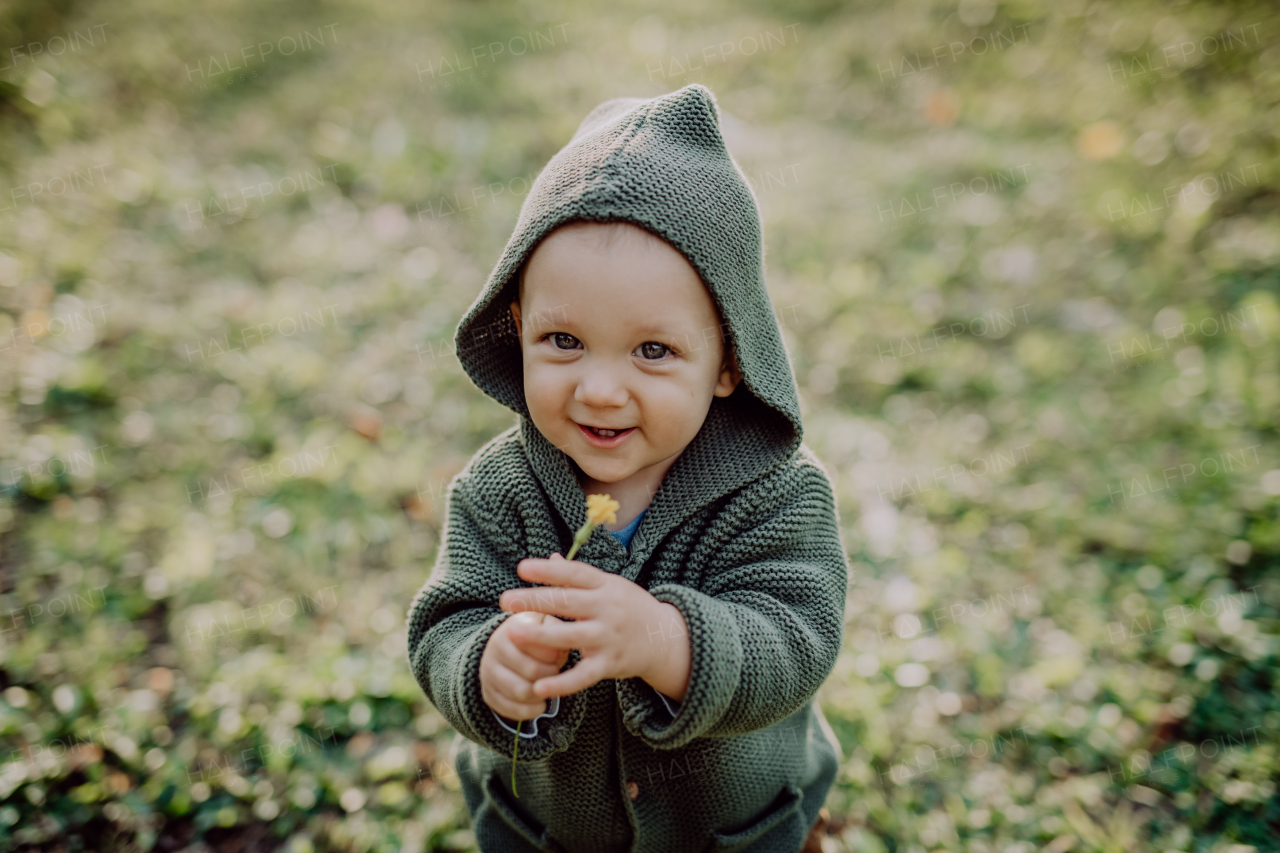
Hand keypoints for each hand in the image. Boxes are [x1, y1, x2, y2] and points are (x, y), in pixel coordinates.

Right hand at [480, 611, 570, 720]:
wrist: (509, 650)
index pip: (538, 646)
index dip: (555, 654)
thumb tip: (562, 645)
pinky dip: (532, 710)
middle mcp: (494, 649)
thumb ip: (556, 630)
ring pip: (522, 692)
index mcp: (511, 629)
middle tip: (555, 672)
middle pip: (532, 670)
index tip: (559, 655)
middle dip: (550, 674)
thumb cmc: (537, 639)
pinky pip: (512, 710)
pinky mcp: (489, 694)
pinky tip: (541, 704)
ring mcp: (488, 673)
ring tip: (549, 687)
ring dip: (542, 694)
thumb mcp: (546, 626)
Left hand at [497, 553, 689, 700]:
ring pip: (570, 637)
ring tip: (511, 634)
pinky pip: (583, 676)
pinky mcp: (610, 664)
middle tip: (505, 600)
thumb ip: (579, 576)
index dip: (549, 570)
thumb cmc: (630, 608)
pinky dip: (561, 682)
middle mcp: (607, 609)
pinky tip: (538, 685)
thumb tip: (551, 556)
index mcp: (606, 586)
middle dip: (535, 600)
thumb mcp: (610, 586)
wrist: (665, 639)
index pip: (575, 574)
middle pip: (568, 602)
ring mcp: (608, 637)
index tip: (521, 568)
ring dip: (540, 636)